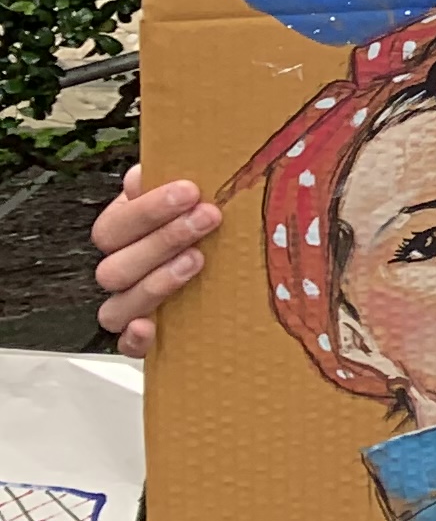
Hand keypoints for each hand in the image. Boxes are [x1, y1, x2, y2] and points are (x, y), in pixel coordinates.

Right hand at [91, 167, 224, 354]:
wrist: (235, 256)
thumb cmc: (208, 216)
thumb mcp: (196, 190)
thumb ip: (172, 176)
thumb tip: (144, 173)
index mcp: (124, 232)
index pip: (115, 225)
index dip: (148, 209)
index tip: (190, 190)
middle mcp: (121, 269)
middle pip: (115, 265)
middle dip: (163, 240)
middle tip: (207, 218)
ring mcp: (131, 305)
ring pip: (117, 305)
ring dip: (155, 282)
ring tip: (197, 259)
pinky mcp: (148, 336)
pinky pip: (126, 346)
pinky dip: (134, 340)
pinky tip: (151, 327)